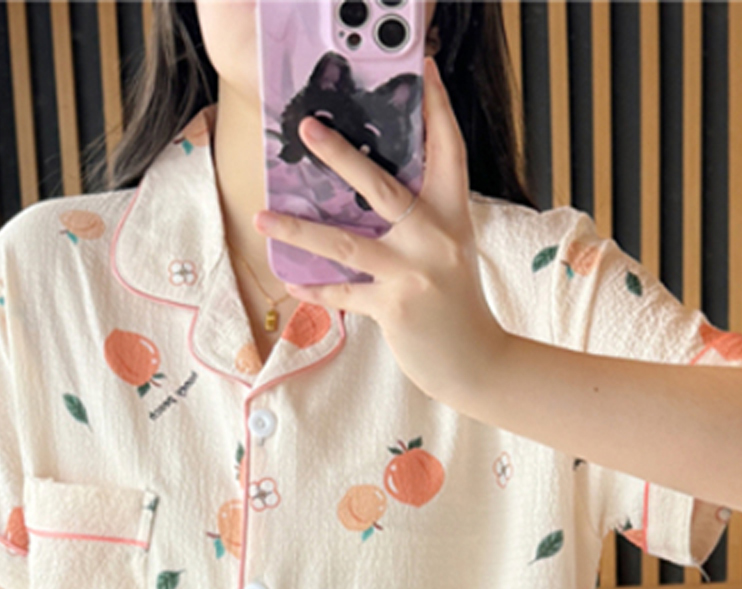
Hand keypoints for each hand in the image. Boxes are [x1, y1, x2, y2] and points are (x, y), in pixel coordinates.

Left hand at [253, 56, 508, 407]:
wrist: (478, 365)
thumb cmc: (459, 307)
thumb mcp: (451, 252)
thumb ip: (423, 222)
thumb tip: (372, 196)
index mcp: (453, 216)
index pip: (449, 150)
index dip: (437, 109)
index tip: (425, 71)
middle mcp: (435, 238)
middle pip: (382, 186)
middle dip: (340, 155)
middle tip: (308, 128)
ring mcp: (413, 273)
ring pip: (346, 243)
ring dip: (299, 230)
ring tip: (263, 217)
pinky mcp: (395, 308)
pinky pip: (343, 294)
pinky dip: (315, 289)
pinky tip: (292, 281)